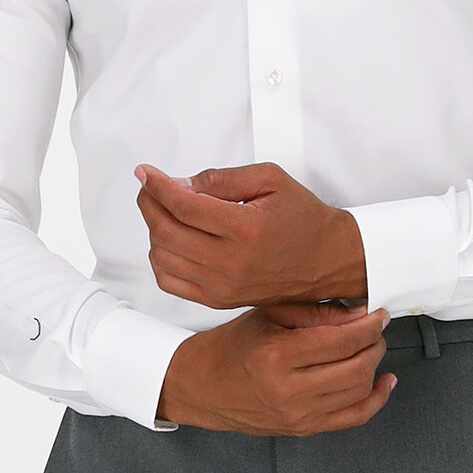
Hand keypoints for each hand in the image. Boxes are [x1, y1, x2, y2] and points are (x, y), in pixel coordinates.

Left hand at [136, 160, 367, 310]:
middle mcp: (232, 262)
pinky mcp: (218, 300)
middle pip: (165, 231)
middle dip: (149, 203)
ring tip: (165, 212)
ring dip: (154, 230)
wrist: (328, 261)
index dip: (157, 185)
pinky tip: (170, 241)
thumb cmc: (303, 219)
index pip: (183, 205)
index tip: (145, 172)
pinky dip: (160, 259)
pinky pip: (170, 281)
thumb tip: (181, 184)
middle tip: (151, 188)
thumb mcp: (271, 179)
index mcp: (246, 229)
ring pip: (162, 256)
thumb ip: (223, 178)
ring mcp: (223, 286)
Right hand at [156, 307, 394, 435]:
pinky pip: (353, 418)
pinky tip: (384, 381)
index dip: (369, 326)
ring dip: (374, 366)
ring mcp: (298, 414)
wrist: (203, 387)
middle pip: (356, 368)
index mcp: (277, 355)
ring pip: (358, 392)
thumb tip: (360, 315)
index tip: (378, 315)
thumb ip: (316, 313)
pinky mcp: (304, 429)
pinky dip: (376, 400)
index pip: (342, 341)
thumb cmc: (234, 346)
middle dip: (375, 344)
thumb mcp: (268, 315)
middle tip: (375, 330)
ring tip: (371, 349)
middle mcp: (289, 390)